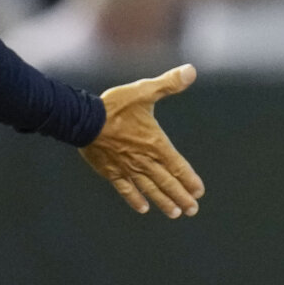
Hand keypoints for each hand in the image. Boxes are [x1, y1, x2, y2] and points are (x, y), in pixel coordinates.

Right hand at [81, 63, 203, 216]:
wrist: (84, 119)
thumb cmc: (116, 105)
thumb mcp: (145, 90)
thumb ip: (169, 83)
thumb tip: (191, 70)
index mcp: (155, 143)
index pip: (177, 166)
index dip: (189, 179)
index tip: (199, 192)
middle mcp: (144, 160)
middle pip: (166, 182)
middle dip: (181, 197)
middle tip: (193, 210)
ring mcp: (127, 168)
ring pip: (149, 189)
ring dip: (163, 201)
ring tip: (175, 213)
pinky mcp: (111, 171)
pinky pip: (125, 189)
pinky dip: (134, 199)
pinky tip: (143, 208)